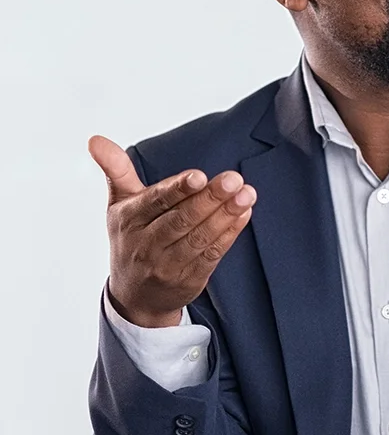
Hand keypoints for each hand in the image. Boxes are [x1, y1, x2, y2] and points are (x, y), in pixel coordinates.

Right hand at [89, 135, 255, 326]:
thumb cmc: (131, 237)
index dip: (178, 189)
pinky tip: (244, 213)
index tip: (199, 176)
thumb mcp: (119, 204)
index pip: (156, 202)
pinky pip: (212, 253)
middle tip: (234, 179)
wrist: (135, 296)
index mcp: (128, 219)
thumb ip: (116, 170)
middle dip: (210, 198)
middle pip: (182, 219)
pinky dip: (230, 233)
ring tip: (247, 194)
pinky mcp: (190, 278)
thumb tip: (96, 139)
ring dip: (226, 214)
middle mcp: (146, 243)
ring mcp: (168, 264)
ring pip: (200, 237)